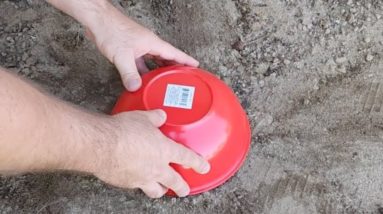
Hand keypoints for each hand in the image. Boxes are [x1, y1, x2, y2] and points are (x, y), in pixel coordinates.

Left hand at [86, 5, 198, 90]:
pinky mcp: (130, 48)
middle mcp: (148, 44)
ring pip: (153, 60)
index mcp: (152, 43)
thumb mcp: (122, 55)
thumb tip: (136, 88)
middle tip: (182, 78)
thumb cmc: (112, 30)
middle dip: (174, 68)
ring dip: (158, 70)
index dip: (186, 60)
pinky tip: (143, 78)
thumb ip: (129, 73)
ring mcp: (139, 45)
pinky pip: (142, 61)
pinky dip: (144, 70)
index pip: (174, 53)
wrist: (98, 19)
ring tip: (164, 81)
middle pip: (166, 57)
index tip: (196, 66)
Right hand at [94, 110, 209, 197]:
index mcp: (164, 150)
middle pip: (174, 182)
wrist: (101, 145)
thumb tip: (161, 115)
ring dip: (160, 189)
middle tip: (184, 190)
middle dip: (181, 187)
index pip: (187, 158)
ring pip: (156, 190)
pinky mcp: (127, 183)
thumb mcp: (142, 118)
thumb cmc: (123, 130)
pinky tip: (136, 179)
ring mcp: (141, 178)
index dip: (198, 163)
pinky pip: (136, 186)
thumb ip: (155, 118)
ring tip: (161, 189)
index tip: (204, 168)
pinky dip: (139, 184)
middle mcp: (156, 168)